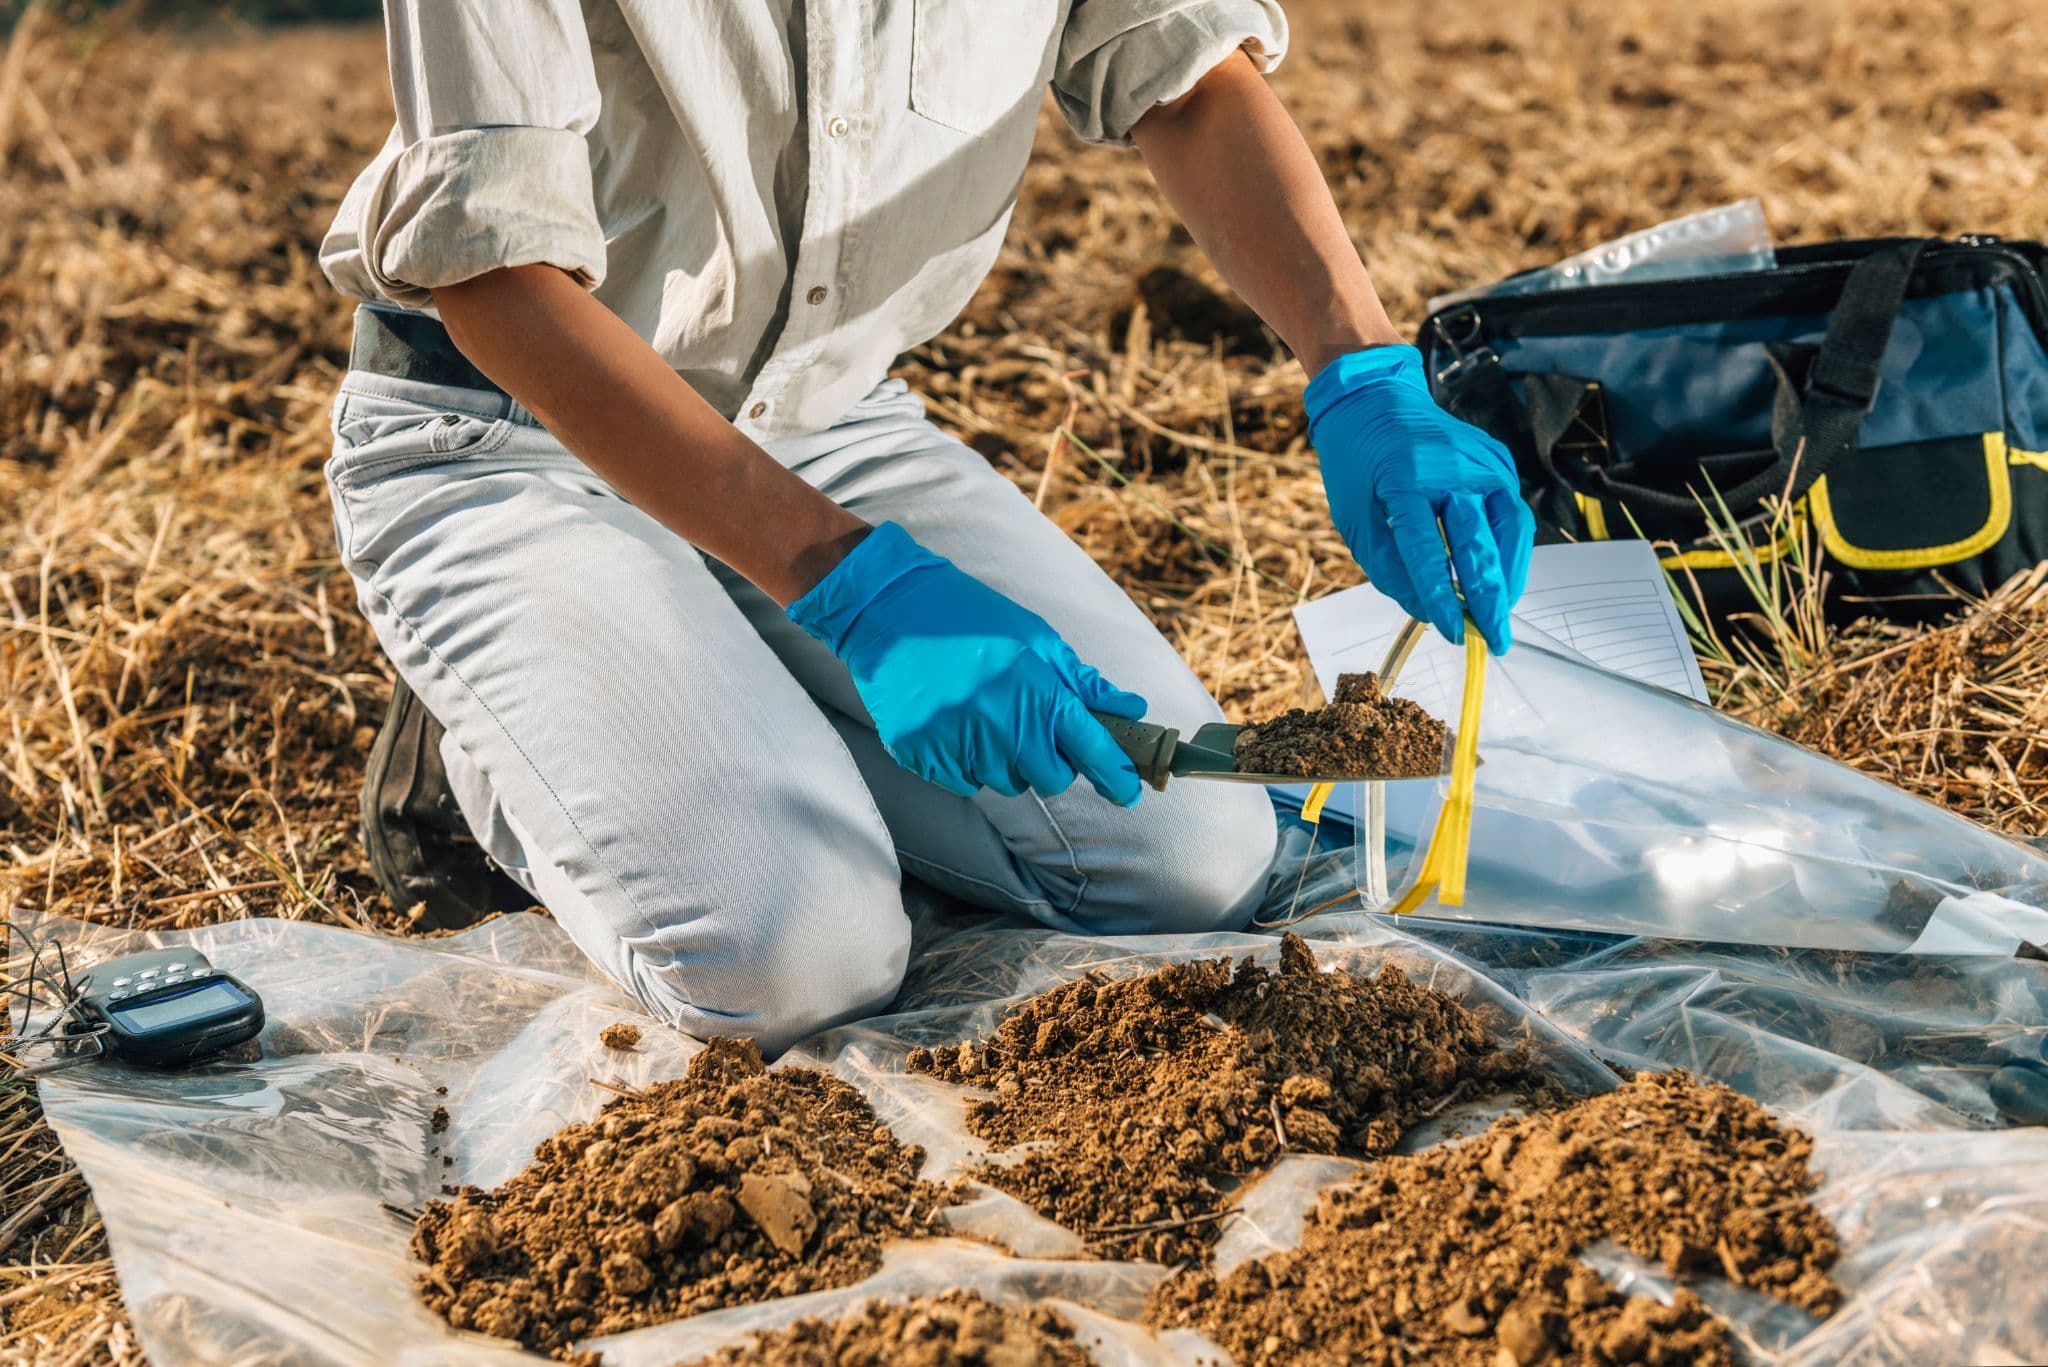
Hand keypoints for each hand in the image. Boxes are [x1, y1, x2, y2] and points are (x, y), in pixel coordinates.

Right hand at [787, 522, 1147, 804]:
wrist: (888, 609)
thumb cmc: (971, 617)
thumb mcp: (1036, 638)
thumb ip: (1083, 682)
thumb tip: (1132, 709)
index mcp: (1037, 692)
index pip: (1092, 750)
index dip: (1116, 775)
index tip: (1128, 791)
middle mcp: (1001, 725)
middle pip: (1049, 779)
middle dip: (1051, 762)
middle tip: (1032, 729)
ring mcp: (959, 744)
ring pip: (1004, 782)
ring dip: (1005, 760)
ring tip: (983, 714)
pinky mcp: (922, 755)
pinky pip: (962, 781)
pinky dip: (966, 762)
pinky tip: (953, 723)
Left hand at [1305, 345, 1534, 653]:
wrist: (1375, 400)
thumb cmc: (1358, 463)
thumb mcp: (1355, 519)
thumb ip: (1389, 567)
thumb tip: (1427, 610)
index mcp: (1405, 478)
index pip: (1427, 549)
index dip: (1441, 596)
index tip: (1452, 631)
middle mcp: (1451, 466)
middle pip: (1478, 543)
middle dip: (1490, 599)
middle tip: (1496, 640)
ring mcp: (1482, 460)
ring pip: (1510, 529)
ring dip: (1509, 579)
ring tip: (1500, 616)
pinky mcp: (1499, 461)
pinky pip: (1512, 514)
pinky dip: (1510, 552)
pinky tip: (1501, 581)